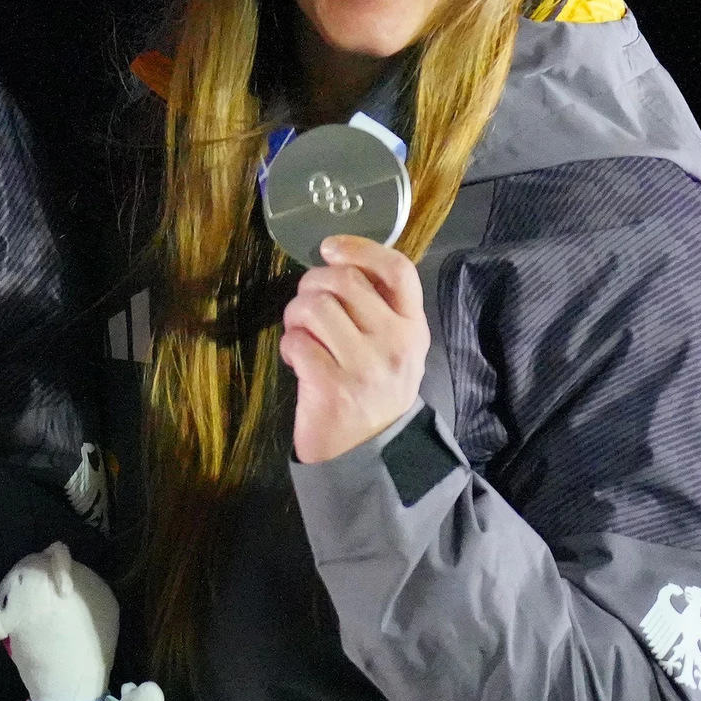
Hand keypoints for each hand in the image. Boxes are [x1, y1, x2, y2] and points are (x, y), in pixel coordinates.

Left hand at [279, 234, 426, 462]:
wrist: (367, 452)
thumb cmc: (373, 390)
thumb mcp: (393, 347)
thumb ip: (378, 307)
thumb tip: (340, 264)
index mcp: (412, 326)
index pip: (397, 270)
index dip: (359, 248)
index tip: (329, 248)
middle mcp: (394, 342)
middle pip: (343, 281)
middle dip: (310, 285)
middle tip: (305, 307)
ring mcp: (364, 366)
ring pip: (313, 307)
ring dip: (295, 316)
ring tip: (300, 336)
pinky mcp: (331, 387)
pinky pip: (295, 342)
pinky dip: (288, 346)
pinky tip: (296, 361)